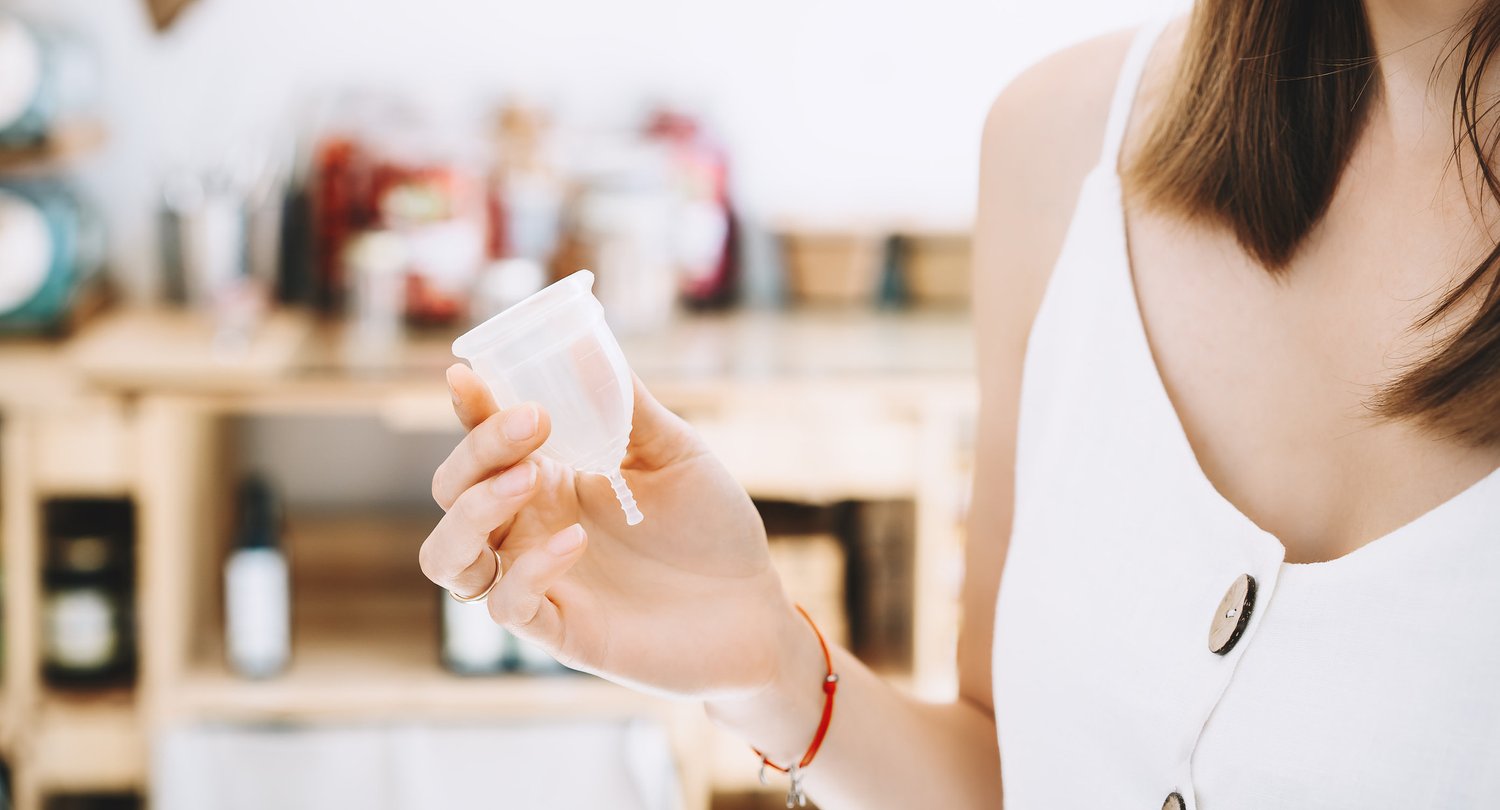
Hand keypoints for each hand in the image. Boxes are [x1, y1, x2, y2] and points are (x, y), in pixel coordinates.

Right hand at [420, 364, 798, 697]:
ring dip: (472, 511)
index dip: (468, 408)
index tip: (466, 374)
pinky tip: (575, 541)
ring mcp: (536, 580)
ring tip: (531, 477)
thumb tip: (587, 342)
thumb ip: (627, 405)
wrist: (753, 607)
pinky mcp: (558, 630)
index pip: (483, 440)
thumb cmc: (711, 527)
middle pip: (451, 488)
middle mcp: (528, 528)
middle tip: (535, 421)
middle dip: (477, 450)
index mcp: (549, 478)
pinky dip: (528, 570)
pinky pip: (506, 605)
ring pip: (447, 555)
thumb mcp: (675, 453)